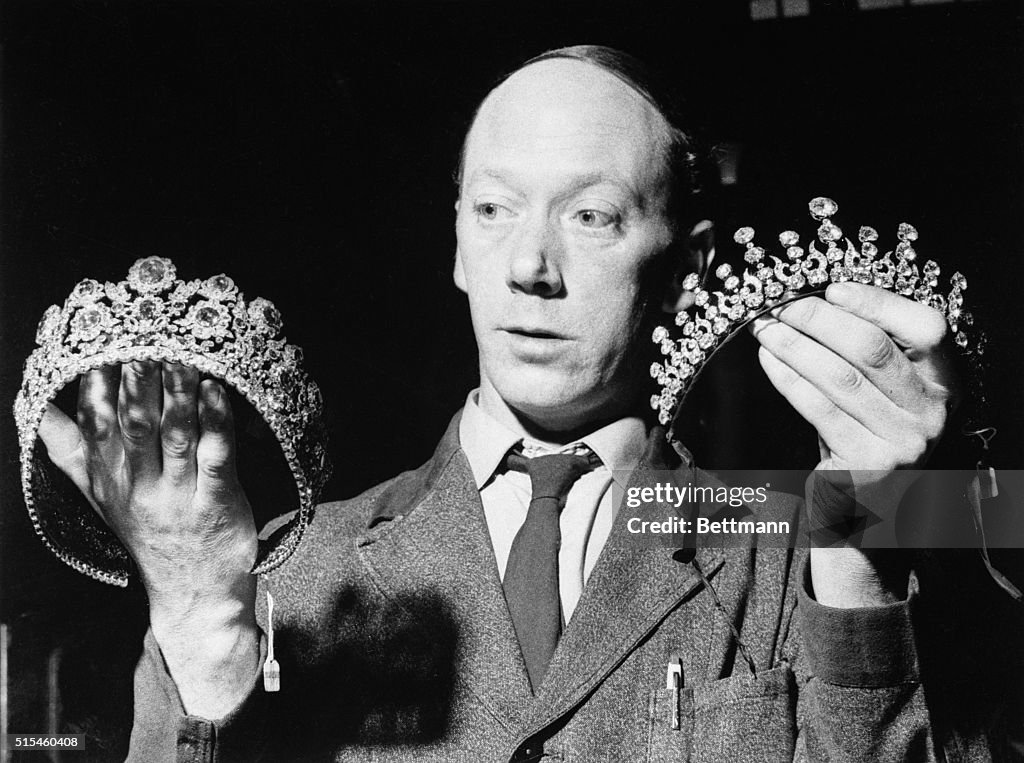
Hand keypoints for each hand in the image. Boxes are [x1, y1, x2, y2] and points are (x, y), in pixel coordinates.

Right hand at [38, 361, 258, 715]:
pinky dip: (217, 423)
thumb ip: (69, 451)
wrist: (193, 591)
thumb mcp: (101, 496)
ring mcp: (179, 496)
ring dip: (179, 393)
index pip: (95, 426)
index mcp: (109, 480)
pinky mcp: (217, 503)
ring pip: (175, 436)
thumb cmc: (149, 531)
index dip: (97, 387)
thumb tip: (35, 407)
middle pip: (135, 426)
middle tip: (144, 340)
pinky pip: (217, 458)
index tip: (102, 345)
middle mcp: (139, 487)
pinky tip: (219, 393)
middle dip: (138, 383)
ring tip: (183, 357)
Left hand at [751, 282, 956, 475]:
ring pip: (841, 376)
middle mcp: (931, 412)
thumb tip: (817, 302)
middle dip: (820, 320)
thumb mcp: (880, 393)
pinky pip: (819, 408)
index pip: (925, 328)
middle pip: (873, 349)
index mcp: (944, 383)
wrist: (862, 508)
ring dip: (795, 346)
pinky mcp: (868, 464)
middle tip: (782, 306)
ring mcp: (903, 441)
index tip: (832, 289)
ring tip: (766, 329)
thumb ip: (867, 353)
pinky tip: (769, 361)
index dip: (877, 303)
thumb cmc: (864, 437)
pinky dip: (788, 378)